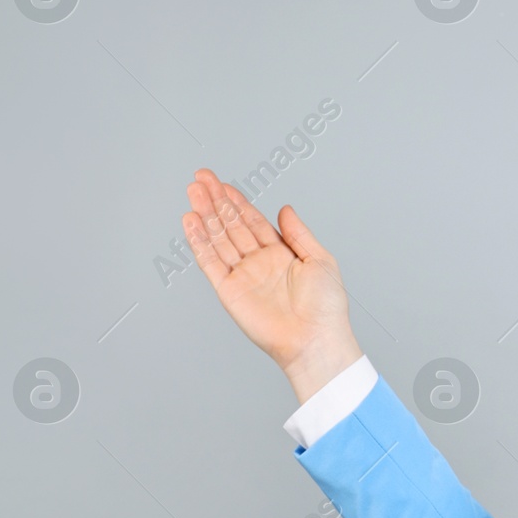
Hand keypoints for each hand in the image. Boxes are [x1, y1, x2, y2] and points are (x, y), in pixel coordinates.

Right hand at [182, 168, 363, 403]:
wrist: (315, 339)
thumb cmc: (325, 307)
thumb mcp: (320, 259)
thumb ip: (299, 233)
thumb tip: (285, 209)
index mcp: (281, 255)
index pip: (253, 221)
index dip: (237, 202)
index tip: (222, 183)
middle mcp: (259, 263)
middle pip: (231, 225)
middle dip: (216, 201)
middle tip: (201, 179)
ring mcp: (242, 276)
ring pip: (218, 239)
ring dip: (205, 216)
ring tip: (193, 192)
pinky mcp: (229, 291)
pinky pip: (210, 262)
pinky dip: (199, 242)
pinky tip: (191, 222)